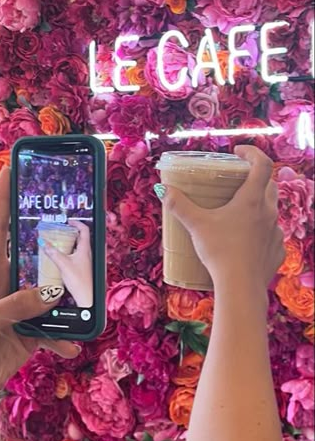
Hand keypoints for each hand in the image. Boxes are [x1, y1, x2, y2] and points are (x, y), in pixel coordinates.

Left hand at [0, 169, 79, 402]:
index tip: (16, 167)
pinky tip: (71, 343)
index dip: (6, 197)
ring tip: (88, 286)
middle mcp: (1, 282)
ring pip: (49, 288)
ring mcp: (16, 306)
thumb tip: (50, 294)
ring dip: (69, 290)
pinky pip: (53, 330)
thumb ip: (13, 307)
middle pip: (33, 252)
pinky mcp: (27, 334)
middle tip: (77, 221)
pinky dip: (63, 337)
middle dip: (54, 238)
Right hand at [41, 219, 92, 307]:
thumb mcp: (63, 264)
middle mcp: (87, 254)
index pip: (84, 230)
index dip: (77, 223)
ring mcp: (86, 261)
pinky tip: (62, 257)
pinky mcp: (83, 268)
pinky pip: (76, 255)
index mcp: (85, 249)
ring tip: (60, 242)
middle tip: (62, 230)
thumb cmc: (79, 282)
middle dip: (71, 232)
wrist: (86, 297)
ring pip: (79, 247)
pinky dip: (69, 252)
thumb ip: (53, 253)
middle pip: (81, 237)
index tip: (68, 221)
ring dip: (70, 242)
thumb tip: (44, 243)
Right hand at [164, 146, 284, 288]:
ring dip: (258, 207)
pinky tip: (246, 241)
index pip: (262, 164)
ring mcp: (275, 232)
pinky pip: (271, 235)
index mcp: (252, 200)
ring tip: (237, 215)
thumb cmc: (220, 252)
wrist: (241, 287)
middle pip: (269, 185)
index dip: (252, 152)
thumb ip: (179, 206)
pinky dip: (260, 232)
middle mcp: (268, 212)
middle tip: (237, 183)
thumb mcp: (196, 225)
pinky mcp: (277, 251)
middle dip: (256, 179)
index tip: (238, 153)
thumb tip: (164, 190)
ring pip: (271, 211)